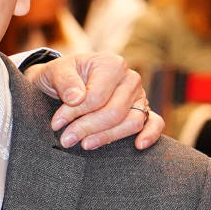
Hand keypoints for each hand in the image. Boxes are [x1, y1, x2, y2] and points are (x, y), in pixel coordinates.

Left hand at [29, 52, 165, 149]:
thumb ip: (64, 81)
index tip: (56, 123)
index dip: (74, 113)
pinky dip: (149, 134)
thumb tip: (76, 98)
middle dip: (87, 128)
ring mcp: (139, 96)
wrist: (67, 82)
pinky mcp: (143, 111)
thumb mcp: (55, 72)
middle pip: (114, 112)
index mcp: (112, 64)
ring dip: (107, 137)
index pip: (96, 97)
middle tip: (66, 139)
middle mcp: (130, 79)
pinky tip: (138, 145)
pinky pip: (154, 123)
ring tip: (84, 144)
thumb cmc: (63, 76)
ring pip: (131, 122)